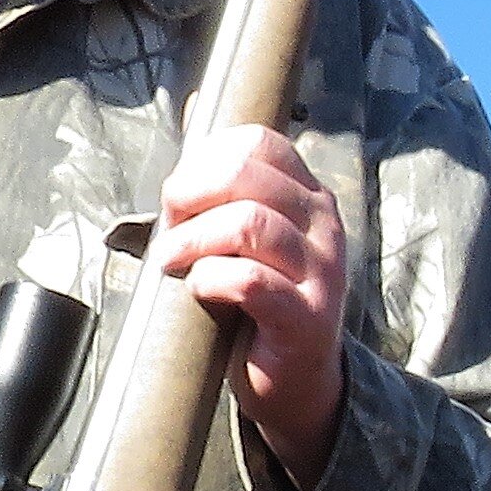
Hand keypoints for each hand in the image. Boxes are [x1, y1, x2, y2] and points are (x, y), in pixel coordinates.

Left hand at [155, 126, 350, 481]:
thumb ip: (225, 183)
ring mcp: (321, 272)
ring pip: (248, 224)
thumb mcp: (245, 237)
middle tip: (166, 223)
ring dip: (193, 239)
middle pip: (248, 177)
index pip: (262, 144)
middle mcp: (323, 227)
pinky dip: (212, 279)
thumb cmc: (260, 306)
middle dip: (191, 193)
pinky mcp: (305, 318)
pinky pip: (251, 281)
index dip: (207, 157)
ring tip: (171, 260)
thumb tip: (196, 105)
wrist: (296, 385)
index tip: (180, 193)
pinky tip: (199, 288)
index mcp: (309, 198)